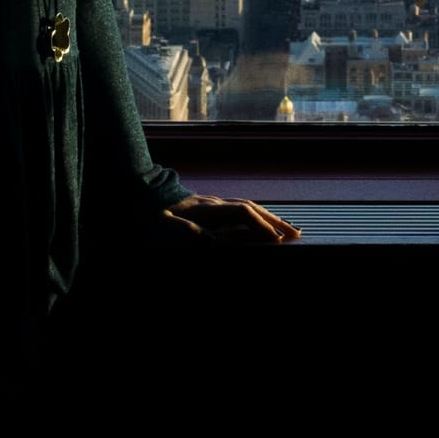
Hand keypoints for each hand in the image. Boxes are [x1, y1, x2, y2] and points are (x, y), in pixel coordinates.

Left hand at [158, 195, 300, 244]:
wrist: (142, 197)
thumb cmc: (154, 218)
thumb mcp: (168, 229)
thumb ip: (190, 232)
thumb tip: (213, 240)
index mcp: (206, 209)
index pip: (243, 213)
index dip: (261, 225)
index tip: (276, 240)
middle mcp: (214, 203)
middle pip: (251, 208)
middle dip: (275, 221)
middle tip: (296, 234)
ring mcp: (212, 204)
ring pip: (248, 207)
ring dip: (268, 218)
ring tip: (286, 229)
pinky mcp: (209, 208)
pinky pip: (239, 211)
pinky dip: (255, 218)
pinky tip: (261, 225)